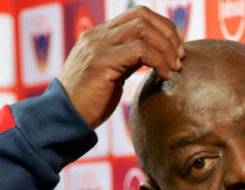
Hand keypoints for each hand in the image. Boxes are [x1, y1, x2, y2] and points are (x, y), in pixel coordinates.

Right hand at [58, 6, 183, 127]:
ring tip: (175, 68)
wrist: (64, 119)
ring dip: (166, 47)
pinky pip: (140, 50)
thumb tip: (156, 57)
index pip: (138, 15)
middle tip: (180, 58)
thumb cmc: (90, 103)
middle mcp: (98, 35)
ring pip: (144, 29)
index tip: (176, 50)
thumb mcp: (112, 74)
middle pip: (143, 16)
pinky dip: (159, 61)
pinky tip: (165, 76)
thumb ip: (128, 60)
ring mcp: (98, 46)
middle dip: (169, 35)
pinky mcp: (102, 61)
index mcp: (100, 35)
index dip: (163, 28)